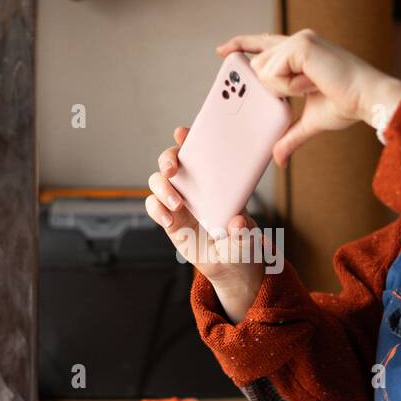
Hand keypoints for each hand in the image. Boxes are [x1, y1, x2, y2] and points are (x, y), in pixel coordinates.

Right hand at [146, 125, 266, 314]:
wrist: (229, 266)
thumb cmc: (241, 242)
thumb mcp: (247, 238)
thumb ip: (243, 232)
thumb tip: (237, 223)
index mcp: (215, 179)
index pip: (200, 151)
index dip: (189, 138)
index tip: (183, 133)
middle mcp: (193, 185)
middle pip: (172, 160)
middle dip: (168, 159)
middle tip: (172, 170)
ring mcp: (178, 200)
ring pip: (158, 181)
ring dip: (163, 188)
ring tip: (176, 205)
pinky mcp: (168, 219)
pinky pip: (153, 206)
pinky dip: (157, 210)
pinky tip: (169, 220)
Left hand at [215, 30, 400, 166]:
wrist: (367, 99)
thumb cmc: (346, 104)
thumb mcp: (310, 122)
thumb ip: (289, 135)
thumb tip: (279, 159)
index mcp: (299, 52)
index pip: (263, 44)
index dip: (241, 44)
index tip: (222, 50)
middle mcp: (298, 41)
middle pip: (257, 64)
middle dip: (268, 85)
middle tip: (298, 90)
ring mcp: (299, 41)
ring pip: (263, 70)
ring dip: (284, 88)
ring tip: (313, 86)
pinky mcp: (301, 45)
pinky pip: (274, 72)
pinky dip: (291, 86)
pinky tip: (312, 83)